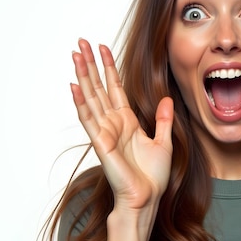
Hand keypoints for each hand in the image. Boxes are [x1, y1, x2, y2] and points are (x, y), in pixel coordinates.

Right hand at [71, 39, 173, 210]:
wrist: (147, 198)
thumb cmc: (152, 177)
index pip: (114, 87)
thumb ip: (162, 120)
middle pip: (98, 87)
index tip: (103, 48)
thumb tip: (166, 100)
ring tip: (76, 54)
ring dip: (83, 75)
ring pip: (90, 97)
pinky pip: (88, 119)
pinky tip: (74, 86)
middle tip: (81, 42)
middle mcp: (113, 123)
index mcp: (127, 121)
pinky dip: (80, 102)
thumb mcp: (163, 142)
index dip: (109, 67)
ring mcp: (105, 131)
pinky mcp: (101, 142)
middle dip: (91, 64)